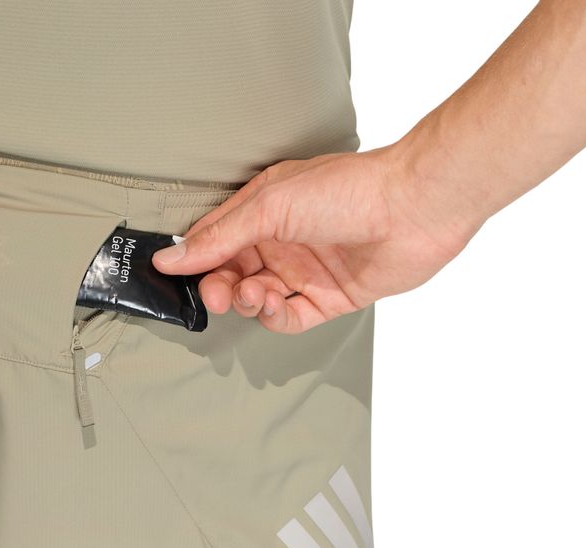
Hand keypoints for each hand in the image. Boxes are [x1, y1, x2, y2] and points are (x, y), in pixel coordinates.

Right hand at [151, 146, 478, 333]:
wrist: (414, 207)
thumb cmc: (347, 191)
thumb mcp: (272, 206)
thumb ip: (221, 236)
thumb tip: (171, 256)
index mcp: (265, 210)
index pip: (216, 239)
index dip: (194, 258)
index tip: (172, 274)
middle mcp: (283, 241)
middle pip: (234, 272)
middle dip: (219, 285)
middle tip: (216, 293)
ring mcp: (306, 271)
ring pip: (258, 298)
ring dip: (247, 301)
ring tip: (252, 293)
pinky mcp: (330, 297)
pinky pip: (291, 317)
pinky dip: (275, 317)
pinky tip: (274, 305)